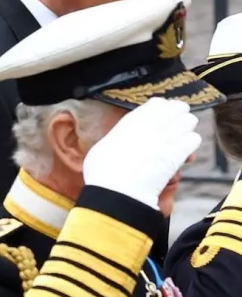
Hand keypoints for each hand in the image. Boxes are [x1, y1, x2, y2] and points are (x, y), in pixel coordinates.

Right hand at [82, 98, 200, 209]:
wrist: (116, 191)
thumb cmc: (103, 174)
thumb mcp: (103, 148)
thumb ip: (118, 138)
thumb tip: (121, 138)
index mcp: (131, 122)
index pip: (157, 104)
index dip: (163, 109)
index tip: (163, 117)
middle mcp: (150, 126)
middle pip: (177, 108)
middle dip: (179, 117)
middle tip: (177, 126)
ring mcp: (164, 138)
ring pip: (189, 121)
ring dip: (186, 130)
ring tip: (181, 139)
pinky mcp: (176, 154)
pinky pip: (193, 140)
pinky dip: (191, 145)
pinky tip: (185, 154)